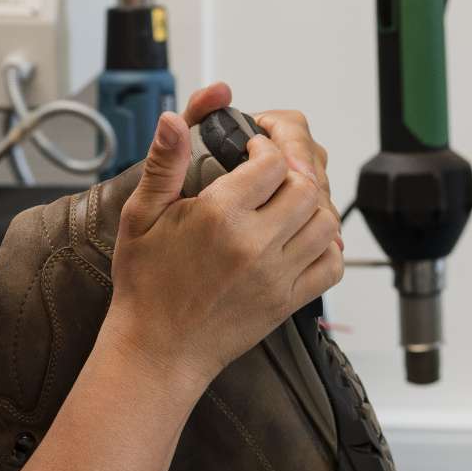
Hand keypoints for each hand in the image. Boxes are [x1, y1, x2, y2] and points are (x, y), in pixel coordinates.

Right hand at [102, 110, 345, 382]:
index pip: (272, 162)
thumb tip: (173, 120)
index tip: (253, 148)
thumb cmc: (145, 284)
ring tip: (289, 199)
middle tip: (276, 168)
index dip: (267, 145)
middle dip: (295, 168)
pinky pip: (331, 265)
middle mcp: (254, 245)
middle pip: (307, 186)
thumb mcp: (140, 216)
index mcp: (219, 216)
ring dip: (313, 204)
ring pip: (326, 222)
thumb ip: (164, 164)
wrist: (157, 350)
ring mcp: (276, 275)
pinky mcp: (288, 301)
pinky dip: (327, 246)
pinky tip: (303, 236)